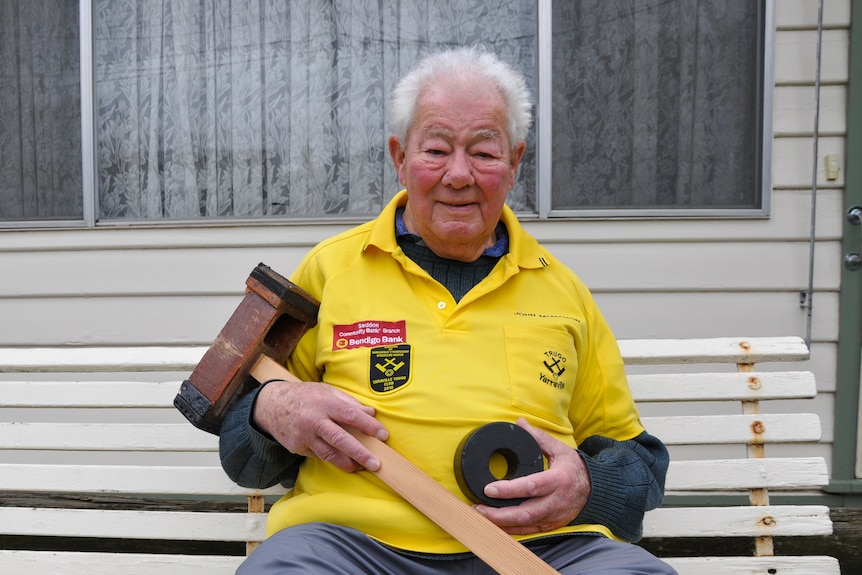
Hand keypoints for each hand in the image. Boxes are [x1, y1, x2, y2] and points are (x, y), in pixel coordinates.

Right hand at [252, 379, 388, 472]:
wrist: (272, 405)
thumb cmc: (305, 396)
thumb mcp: (327, 391)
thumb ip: (349, 402)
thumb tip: (371, 413)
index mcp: (324, 403)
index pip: (351, 415)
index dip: (368, 426)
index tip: (383, 435)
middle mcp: (314, 420)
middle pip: (340, 439)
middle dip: (360, 453)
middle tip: (376, 464)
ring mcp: (304, 436)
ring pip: (328, 454)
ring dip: (346, 463)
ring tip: (360, 467)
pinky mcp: (297, 447)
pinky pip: (317, 455)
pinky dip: (331, 458)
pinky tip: (341, 461)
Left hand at [472, 417, 589, 534]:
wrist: (594, 491)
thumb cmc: (575, 469)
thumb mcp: (560, 449)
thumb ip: (538, 437)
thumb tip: (520, 423)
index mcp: (558, 480)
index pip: (531, 486)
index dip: (509, 490)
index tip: (489, 489)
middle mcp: (555, 502)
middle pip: (525, 512)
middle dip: (499, 514)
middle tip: (477, 508)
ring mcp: (553, 516)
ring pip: (525, 525)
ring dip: (500, 523)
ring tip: (480, 516)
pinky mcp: (550, 526)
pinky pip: (528, 531)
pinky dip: (510, 530)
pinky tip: (494, 526)